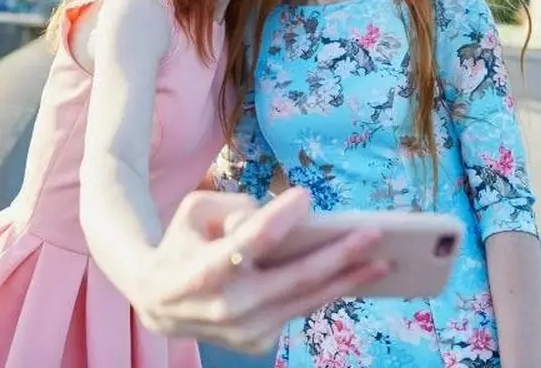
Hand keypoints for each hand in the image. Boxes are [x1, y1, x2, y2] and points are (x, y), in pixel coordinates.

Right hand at [132, 187, 387, 353]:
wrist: (158, 301)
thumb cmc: (184, 243)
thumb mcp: (196, 211)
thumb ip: (235, 207)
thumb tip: (285, 217)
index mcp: (204, 269)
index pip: (249, 242)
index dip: (278, 219)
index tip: (306, 196)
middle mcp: (227, 306)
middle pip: (293, 278)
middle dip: (338, 255)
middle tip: (374, 234)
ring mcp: (243, 332)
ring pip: (305, 301)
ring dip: (348, 280)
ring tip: (381, 260)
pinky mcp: (257, 343)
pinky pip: (299, 310)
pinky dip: (327, 292)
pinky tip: (356, 276)